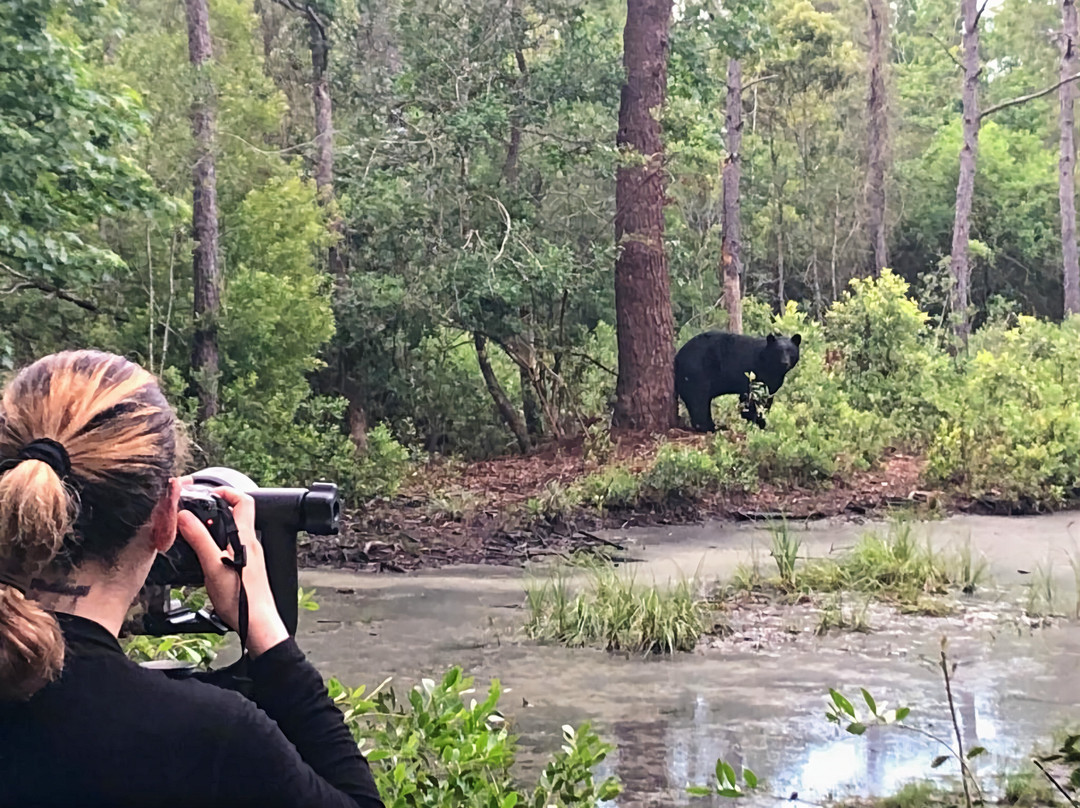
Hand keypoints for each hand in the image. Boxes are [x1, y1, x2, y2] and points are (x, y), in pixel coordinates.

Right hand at [177, 486, 288, 657]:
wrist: (256, 622)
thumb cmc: (240, 598)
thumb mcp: (212, 565)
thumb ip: (199, 539)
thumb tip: (185, 516)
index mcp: (245, 537)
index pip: (243, 501)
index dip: (227, 492)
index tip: (209, 493)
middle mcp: (250, 543)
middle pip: (236, 515)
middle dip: (214, 510)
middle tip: (194, 514)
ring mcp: (250, 556)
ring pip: (232, 532)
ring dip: (214, 529)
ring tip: (194, 534)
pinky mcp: (247, 568)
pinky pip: (231, 548)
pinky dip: (217, 545)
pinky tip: (204, 557)